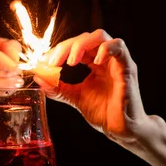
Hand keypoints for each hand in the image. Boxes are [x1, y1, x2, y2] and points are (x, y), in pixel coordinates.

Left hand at [35, 29, 150, 143]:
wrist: (121, 129)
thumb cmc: (104, 113)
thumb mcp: (75, 97)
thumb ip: (58, 87)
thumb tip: (38, 77)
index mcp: (95, 63)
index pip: (76, 46)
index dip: (59, 51)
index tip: (44, 63)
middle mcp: (106, 58)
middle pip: (85, 38)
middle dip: (65, 47)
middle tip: (53, 62)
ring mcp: (117, 61)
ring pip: (100, 36)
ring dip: (81, 45)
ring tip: (70, 62)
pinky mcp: (127, 68)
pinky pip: (119, 47)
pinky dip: (106, 49)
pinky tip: (95, 61)